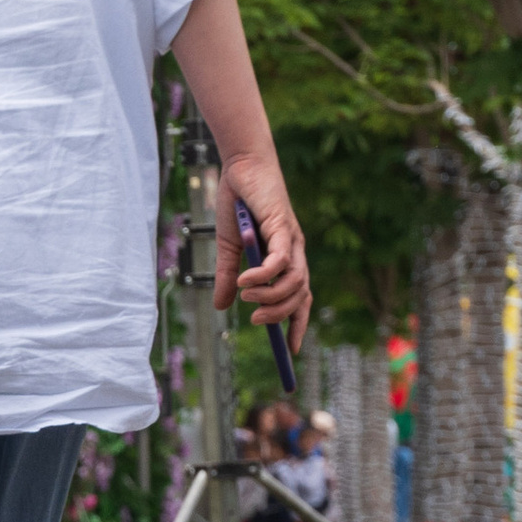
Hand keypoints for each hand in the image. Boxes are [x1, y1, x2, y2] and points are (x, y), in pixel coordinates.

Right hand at [215, 160, 310, 336]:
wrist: (241, 169)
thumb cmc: (239, 206)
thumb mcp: (229, 249)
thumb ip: (226, 278)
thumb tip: (220, 306)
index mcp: (287, 261)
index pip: (301, 300)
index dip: (298, 325)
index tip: (291, 351)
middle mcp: (296, 253)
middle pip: (300, 296)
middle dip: (280, 315)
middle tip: (254, 320)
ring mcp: (292, 241)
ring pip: (294, 282)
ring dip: (270, 296)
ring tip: (244, 295)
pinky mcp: (283, 227)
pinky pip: (281, 260)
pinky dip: (264, 274)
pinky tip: (244, 280)